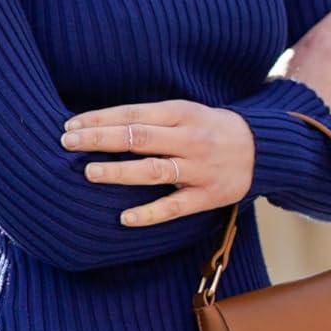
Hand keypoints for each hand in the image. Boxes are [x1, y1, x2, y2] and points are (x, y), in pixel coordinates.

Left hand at [58, 98, 253, 226]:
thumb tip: (100, 123)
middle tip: (68, 142)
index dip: (100, 119)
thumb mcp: (185, 112)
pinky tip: (125, 218)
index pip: (133, 113)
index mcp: (181, 113)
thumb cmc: (210, 128)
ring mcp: (200, 169)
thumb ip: (149, 117)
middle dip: (101, 139)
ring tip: (89, 172)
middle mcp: (190, 139)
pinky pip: (175, 207)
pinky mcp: (208, 196)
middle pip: (139, 138)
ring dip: (120, 172)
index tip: (71, 125)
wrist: (262, 149)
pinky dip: (150, 213)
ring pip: (155, 170)